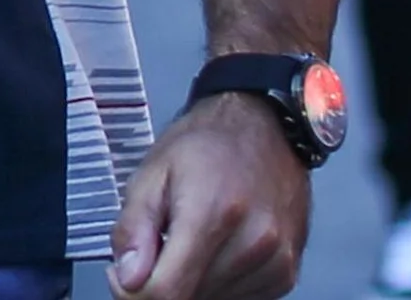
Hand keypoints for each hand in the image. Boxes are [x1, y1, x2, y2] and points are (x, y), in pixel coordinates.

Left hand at [110, 92, 309, 299]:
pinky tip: (215, 250)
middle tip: (158, 244)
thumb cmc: (206, 145)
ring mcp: (276, 262)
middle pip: (189, 299)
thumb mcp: (153, 172)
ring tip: (191, 240)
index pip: (168, 292)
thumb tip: (126, 279)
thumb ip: (133, 227)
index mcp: (213, 214)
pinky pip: (240, 299)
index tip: (123, 274)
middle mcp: (253, 244)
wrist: (268, 128)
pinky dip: (218, 284)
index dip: (133, 293)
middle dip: (163, 281)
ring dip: (192, 283)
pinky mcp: (287, 274)